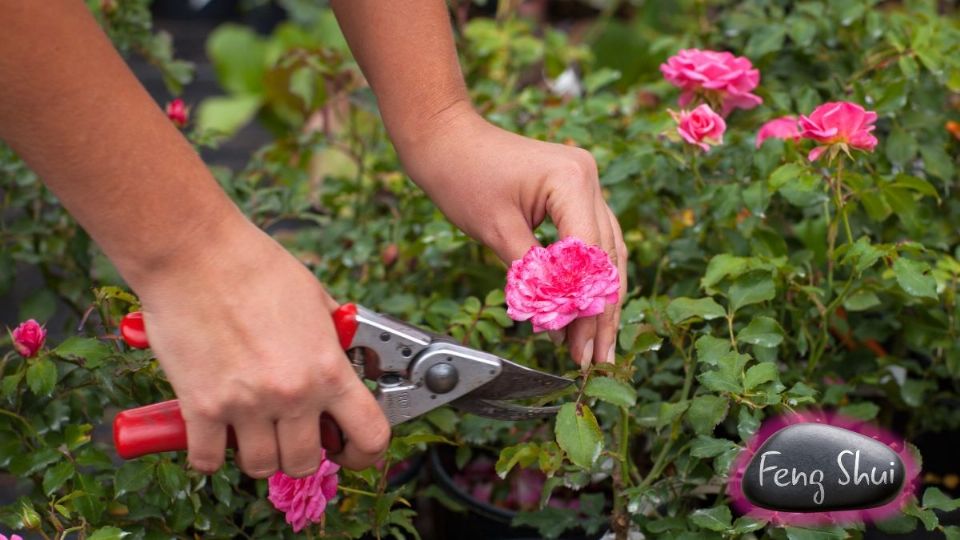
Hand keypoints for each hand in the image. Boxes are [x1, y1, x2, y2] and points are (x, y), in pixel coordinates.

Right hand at [133, 217, 389, 475]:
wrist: (195, 253)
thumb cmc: (255, 266)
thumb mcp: (316, 299)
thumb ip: (333, 339)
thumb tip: (346, 359)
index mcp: (328, 368)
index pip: (370, 436)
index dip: (364, 453)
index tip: (351, 450)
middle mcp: (292, 394)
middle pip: (307, 462)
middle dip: (302, 452)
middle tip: (291, 432)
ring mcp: (246, 405)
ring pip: (261, 466)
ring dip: (258, 453)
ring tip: (252, 428)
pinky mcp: (200, 408)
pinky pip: (207, 460)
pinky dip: (209, 454)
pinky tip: (212, 433)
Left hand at [396, 103, 627, 366]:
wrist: (446, 137)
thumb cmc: (462, 175)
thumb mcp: (496, 231)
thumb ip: (531, 276)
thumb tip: (556, 321)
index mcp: (572, 181)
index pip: (589, 255)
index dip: (584, 305)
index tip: (577, 345)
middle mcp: (588, 178)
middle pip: (605, 258)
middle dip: (598, 312)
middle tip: (593, 358)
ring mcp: (585, 183)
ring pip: (606, 252)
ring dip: (599, 300)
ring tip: (596, 346)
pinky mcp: (574, 191)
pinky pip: (591, 240)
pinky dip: (587, 276)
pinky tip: (586, 310)